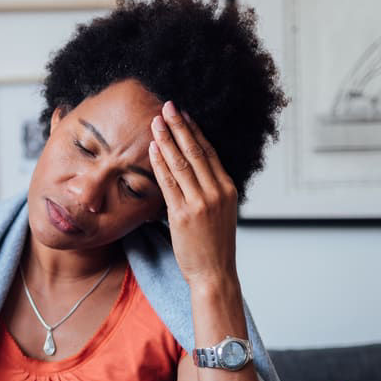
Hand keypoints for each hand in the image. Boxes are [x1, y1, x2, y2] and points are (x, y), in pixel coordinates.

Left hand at [148, 100, 238, 286]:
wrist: (214, 274)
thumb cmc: (213, 246)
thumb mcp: (220, 214)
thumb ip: (210, 192)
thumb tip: (194, 173)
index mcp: (228, 189)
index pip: (210, 153)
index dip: (195, 131)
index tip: (184, 115)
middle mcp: (217, 192)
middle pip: (196, 152)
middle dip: (180, 127)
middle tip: (168, 106)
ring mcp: (200, 203)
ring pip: (181, 163)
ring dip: (167, 140)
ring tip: (156, 122)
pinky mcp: (183, 214)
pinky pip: (169, 183)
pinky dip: (160, 163)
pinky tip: (152, 149)